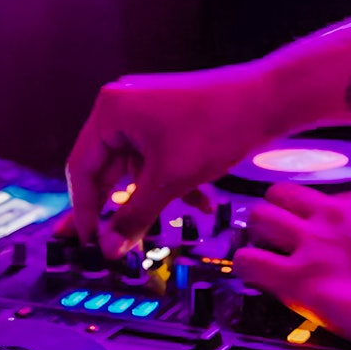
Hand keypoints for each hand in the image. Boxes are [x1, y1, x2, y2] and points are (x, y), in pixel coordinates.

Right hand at [66, 65, 282, 257]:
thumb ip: (133, 217)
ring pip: (136, 169)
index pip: (81, 169)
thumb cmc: (217, 129)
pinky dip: (171, 182)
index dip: (84, 210)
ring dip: (154, 197)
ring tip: (177, 216)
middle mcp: (121, 107)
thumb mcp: (170, 181)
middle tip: (118, 242)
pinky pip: (155, 159)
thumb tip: (108, 250)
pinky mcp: (166, 119)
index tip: (90, 241)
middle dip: (122, 206)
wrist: (268, 99)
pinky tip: (200, 202)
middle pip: (107, 169)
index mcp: (110, 112)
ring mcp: (144, 111)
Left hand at [233, 184, 350, 349]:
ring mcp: (311, 244)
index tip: (322, 232)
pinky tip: (249, 278)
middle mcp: (334, 215)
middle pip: (282, 194)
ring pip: (258, 218)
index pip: (330, 198)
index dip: (321, 217)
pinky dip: (244, 268)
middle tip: (275, 234)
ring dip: (254, 235)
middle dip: (275, 212)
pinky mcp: (296, 278)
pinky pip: (248, 262)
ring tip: (257, 251)